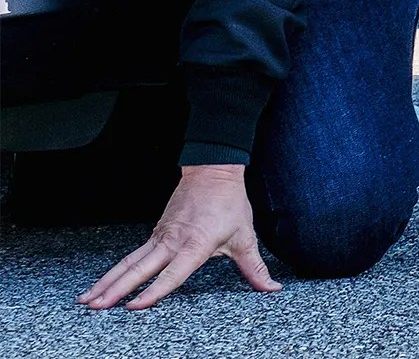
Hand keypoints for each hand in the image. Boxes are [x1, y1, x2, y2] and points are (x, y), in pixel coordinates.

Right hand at [80, 165, 279, 310]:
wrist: (213, 171)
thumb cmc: (229, 204)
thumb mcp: (245, 238)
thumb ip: (255, 268)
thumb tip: (272, 288)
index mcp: (195, 245)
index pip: (172, 274)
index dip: (153, 291)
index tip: (133, 306)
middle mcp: (172, 242)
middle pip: (139, 270)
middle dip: (115, 290)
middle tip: (95, 307)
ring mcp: (160, 237)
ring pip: (128, 262)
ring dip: (106, 281)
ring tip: (86, 300)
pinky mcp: (155, 233)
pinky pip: (132, 255)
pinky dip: (114, 270)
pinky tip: (102, 284)